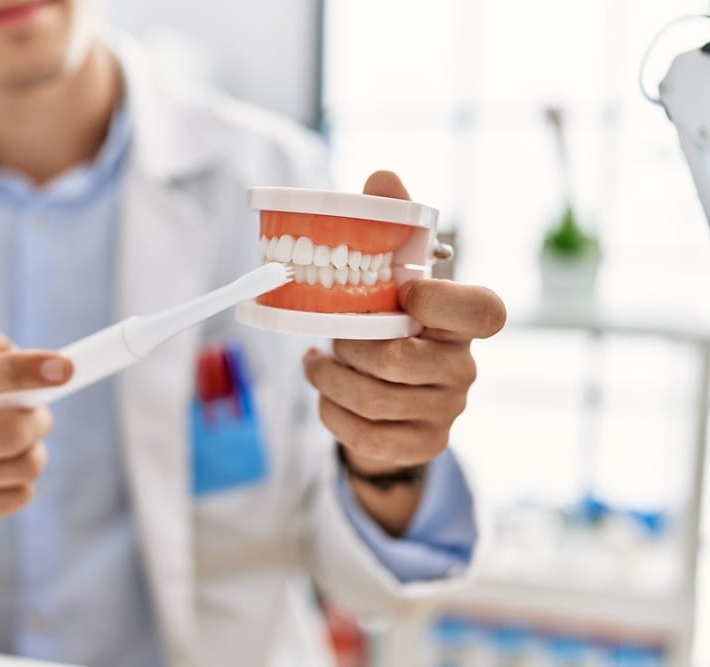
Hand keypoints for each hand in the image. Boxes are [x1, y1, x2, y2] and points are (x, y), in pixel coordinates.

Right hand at [0, 330, 72, 593]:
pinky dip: (23, 479)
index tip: (64, 367)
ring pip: (22, 466)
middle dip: (41, 418)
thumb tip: (17, 351)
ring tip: (20, 442)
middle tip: (41, 413)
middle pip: (7, 432)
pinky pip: (18, 496)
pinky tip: (1, 471)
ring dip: (36, 448)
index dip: (21, 370)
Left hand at [301, 171, 504, 533]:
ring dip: (329, 377)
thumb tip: (382, 177)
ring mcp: (447, 412)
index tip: (401, 290)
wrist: (390, 396)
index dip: (442, 301)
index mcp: (465, 321)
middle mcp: (464, 369)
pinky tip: (325, 392)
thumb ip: (391, 224)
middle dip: (349, 345)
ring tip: (316, 360)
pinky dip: (331, 412)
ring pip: (373, 398)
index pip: (485, 312)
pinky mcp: (423, 446)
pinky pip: (364, 435)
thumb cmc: (392, 322)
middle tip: (331, 335)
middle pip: (398, 360)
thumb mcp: (392, 273)